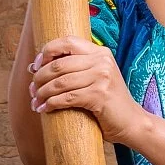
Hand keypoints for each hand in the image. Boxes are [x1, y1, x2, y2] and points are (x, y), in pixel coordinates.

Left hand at [29, 34, 144, 143]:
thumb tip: (38, 66)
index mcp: (100, 52)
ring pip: (60, 82)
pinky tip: (44, 109)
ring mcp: (102, 77)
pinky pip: (67, 98)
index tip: (35, 65)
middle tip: (32, 90)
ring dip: (43, 93)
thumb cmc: (109, 102)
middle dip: (39, 78)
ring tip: (36, 101)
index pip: (67, 41)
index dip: (47, 51)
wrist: (132, 122)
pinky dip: (52, 104)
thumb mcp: (97, 77)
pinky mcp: (99, 96)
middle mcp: (102, 61)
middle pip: (59, 64)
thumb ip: (77, 68)